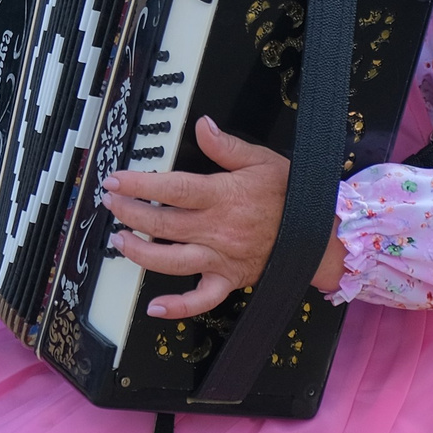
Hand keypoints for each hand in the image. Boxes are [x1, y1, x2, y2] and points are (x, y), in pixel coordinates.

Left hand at [99, 116, 346, 320]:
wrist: (321, 234)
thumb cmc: (292, 194)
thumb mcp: (261, 160)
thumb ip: (227, 146)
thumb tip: (202, 125)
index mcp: (223, 197)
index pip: (173, 189)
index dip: (139, 185)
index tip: (115, 180)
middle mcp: (218, 230)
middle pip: (164, 224)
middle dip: (130, 214)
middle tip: (111, 204)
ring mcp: (222, 258)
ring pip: (173, 261)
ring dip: (140, 253)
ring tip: (120, 241)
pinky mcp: (230, 280)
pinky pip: (203, 299)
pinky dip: (178, 307)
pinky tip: (154, 307)